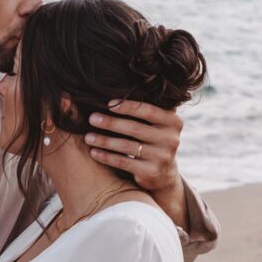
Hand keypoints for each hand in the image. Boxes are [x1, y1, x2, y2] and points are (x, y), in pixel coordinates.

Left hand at [84, 100, 187, 228]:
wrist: (164, 174)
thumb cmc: (152, 140)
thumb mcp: (157, 124)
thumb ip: (147, 110)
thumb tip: (118, 87)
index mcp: (173, 122)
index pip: (148, 110)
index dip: (127, 106)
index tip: (107, 103)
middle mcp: (171, 139)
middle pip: (135, 128)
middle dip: (110, 123)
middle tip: (91, 118)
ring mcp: (162, 157)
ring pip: (127, 146)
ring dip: (104, 141)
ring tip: (88, 137)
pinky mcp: (151, 173)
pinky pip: (123, 162)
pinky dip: (106, 157)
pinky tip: (93, 152)